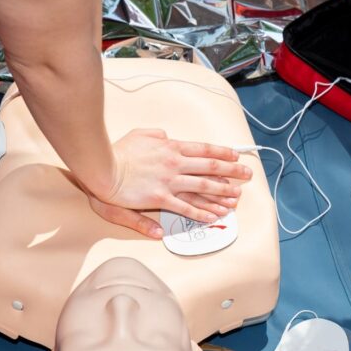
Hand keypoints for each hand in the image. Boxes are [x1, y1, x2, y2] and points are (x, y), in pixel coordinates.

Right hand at [80, 129, 251, 236]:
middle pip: (210, 168)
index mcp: (171, 147)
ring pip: (202, 188)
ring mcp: (169, 181)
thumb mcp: (139, 134)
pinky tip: (213, 215)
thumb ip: (156, 134)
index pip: (203, 149)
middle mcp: (174, 163)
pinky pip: (185, 207)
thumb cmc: (119, 152)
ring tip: (236, 198)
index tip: (236, 156)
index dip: (222, 153)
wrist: (103, 168)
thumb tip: (166, 135)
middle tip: (247, 176)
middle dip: (232, 172)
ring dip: (222, 194)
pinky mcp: (160, 198)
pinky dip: (201, 212)